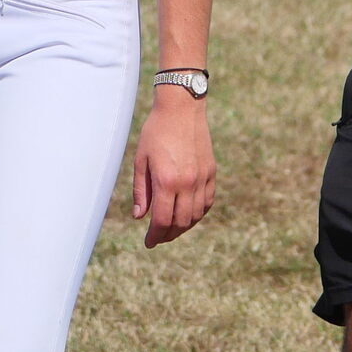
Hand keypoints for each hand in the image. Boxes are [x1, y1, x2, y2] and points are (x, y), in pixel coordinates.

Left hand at [132, 88, 215, 247]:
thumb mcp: (141, 160)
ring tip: (171, 229)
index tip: (148, 242)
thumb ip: (141, 191)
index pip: (162, 220)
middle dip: (168, 235)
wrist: (181, 108)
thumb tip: (140, 217)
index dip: (155, 236)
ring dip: (183, 227)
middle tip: (158, 238)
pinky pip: (207, 202)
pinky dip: (198, 214)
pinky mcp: (211, 172)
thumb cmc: (155, 131)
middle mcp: (187, 182)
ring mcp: (202, 178)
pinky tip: (188, 215)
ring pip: (195, 215)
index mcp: (166, 180)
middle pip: (180, 222)